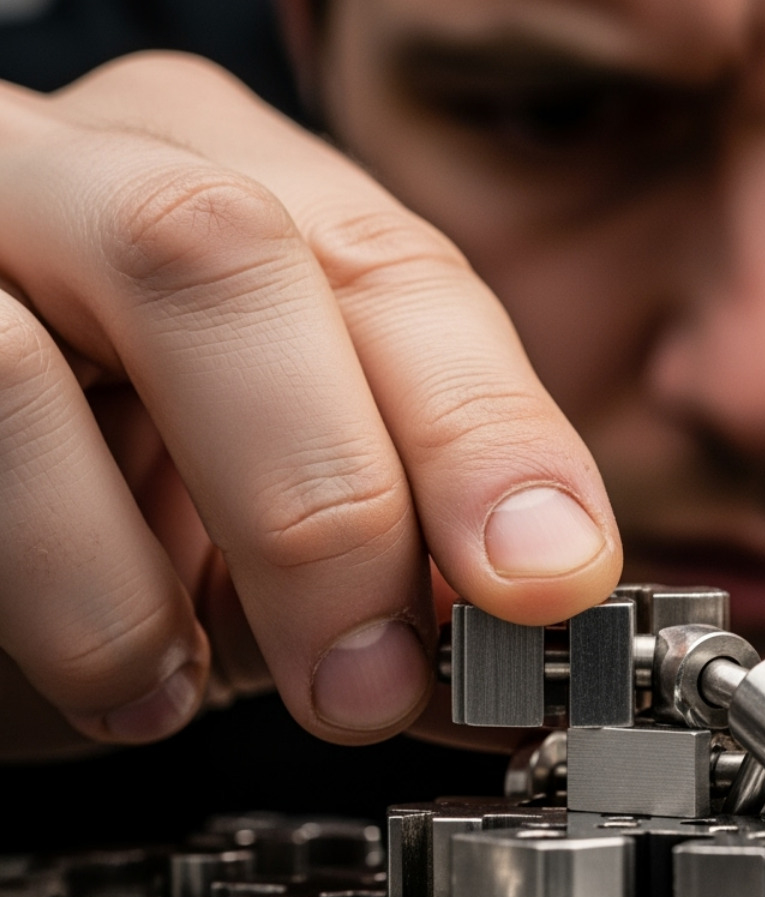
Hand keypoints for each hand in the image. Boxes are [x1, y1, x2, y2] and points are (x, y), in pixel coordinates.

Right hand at [0, 54, 620, 757]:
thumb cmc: (113, 469)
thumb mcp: (276, 494)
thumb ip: (400, 551)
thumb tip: (519, 676)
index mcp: (228, 179)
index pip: (392, 269)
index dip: (482, 432)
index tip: (547, 582)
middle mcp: (75, 175)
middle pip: (218, 258)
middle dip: (327, 502)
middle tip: (374, 677)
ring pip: (24, 359)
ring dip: (138, 581)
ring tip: (183, 688)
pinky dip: (49, 596)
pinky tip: (107, 672)